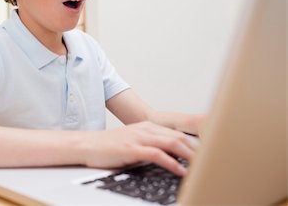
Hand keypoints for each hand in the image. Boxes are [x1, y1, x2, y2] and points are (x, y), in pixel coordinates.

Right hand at [81, 121, 197, 175]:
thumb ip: (150, 146)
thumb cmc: (109, 147)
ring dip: (189, 155)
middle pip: (178, 137)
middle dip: (197, 149)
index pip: (176, 133)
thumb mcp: (133, 143)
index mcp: (147, 127)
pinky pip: (157, 155)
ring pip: (172, 143)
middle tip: (210, 160)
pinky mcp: (133, 148)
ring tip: (201, 166)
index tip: (207, 152)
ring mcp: (139, 137)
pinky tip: (180, 171)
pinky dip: (172, 163)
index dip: (194, 143)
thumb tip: (170, 158)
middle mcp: (146, 129)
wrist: (87, 145)